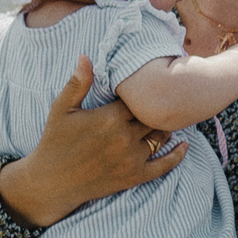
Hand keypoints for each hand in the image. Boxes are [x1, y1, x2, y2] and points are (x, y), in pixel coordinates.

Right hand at [0, 56, 184, 228]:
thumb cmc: (55, 142)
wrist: (53, 182)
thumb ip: (78, 83)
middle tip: (164, 102)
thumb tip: (85, 56)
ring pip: (161, 137)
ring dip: (166, 128)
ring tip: (169, 118)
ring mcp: (132, 158)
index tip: (144, 90)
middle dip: (156, 110)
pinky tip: (184, 146)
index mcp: (110, 117)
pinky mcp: (135, 176)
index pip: (138, 99)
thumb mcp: (61, 109)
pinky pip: (164, 164)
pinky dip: (177, 155)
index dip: (142, 95)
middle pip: (153, 117)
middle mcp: (125, 137)